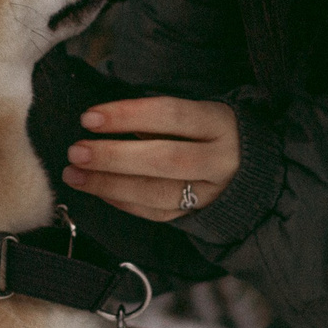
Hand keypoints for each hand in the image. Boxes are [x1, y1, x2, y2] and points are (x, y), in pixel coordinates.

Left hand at [63, 96, 238, 221]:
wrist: (253, 167)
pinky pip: (157, 213)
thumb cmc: (211, 132)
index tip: (90, 118)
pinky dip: (124, 202)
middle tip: (77, 152)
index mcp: (219, 122)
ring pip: (158, 193)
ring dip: (110, 185)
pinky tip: (99, 191)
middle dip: (114, 157)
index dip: (127, 116)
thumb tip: (104, 124)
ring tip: (75, 175)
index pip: (170, 114)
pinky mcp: (200, 215)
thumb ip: (157, 119)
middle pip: (164, 159)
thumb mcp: (196, 113)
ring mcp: (212, 192)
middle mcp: (220, 159)